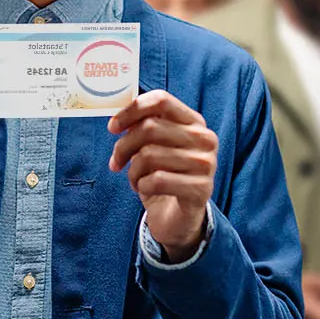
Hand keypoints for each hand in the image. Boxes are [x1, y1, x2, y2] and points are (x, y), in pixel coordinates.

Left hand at [108, 90, 217, 262]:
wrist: (178, 218)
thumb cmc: (163, 177)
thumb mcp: (152, 148)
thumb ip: (142, 128)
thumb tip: (119, 120)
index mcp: (194, 122)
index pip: (161, 100)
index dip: (131, 110)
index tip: (113, 128)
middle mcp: (205, 139)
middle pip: (150, 127)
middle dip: (124, 146)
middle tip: (117, 162)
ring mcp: (206, 164)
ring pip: (150, 155)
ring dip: (133, 171)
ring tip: (135, 179)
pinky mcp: (201, 189)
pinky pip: (157, 180)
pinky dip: (142, 186)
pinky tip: (146, 190)